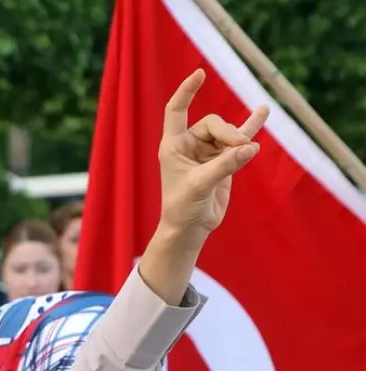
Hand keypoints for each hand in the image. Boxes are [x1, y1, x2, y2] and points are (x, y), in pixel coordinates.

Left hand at [158, 69, 268, 239]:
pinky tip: (263, 111)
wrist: (190, 228)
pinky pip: (240, 140)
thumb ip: (225, 165)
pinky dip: (251, 127)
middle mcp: (189, 145)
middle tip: (240, 150)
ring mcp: (208, 151)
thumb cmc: (183, 208)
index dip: (186, 92)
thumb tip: (251, 147)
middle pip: (214, 124)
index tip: (199, 74)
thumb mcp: (200, 185)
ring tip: (249, 147)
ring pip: (229, 133)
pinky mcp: (224, 160)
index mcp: (173, 146)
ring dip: (240, 138)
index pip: (176, 111)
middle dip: (229, 134)